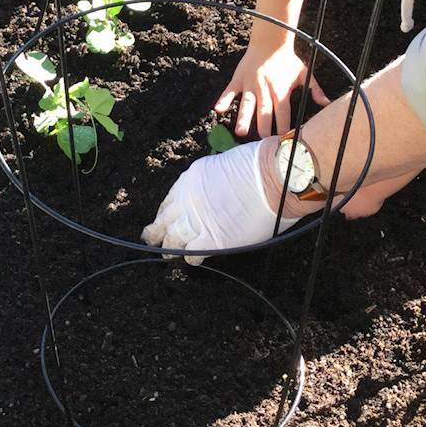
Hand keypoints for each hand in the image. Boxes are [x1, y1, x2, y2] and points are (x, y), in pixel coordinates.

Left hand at [142, 139, 307, 263]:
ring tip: (166, 254)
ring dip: (168, 248)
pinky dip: (190, 258)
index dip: (166, 211)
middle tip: (150, 237)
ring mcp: (198, 220)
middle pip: (165, 219)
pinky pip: (193, 253)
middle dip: (156, 230)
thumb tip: (211, 194)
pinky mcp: (213, 239)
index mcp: (190, 179)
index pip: (170, 199)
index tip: (163, 217)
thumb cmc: (258, 167)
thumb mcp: (221, 166)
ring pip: (173, 238)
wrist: (275, 177)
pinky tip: (190, 261)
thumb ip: (210, 182)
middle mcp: (188, 199)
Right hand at [215, 42, 329, 136]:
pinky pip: (230, 91)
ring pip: (247, 104)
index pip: (283, 113)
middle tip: (262, 143)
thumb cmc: (287, 59)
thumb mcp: (304, 72)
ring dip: (244, 118)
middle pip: (265, 112)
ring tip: (241, 132)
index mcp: (281, 89)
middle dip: (264, 128)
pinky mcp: (239, 79)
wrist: (270, 40)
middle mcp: (265, 89)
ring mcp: (250, 84)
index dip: (283, 127)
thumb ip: (315, 89)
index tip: (283, 141)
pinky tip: (218, 110)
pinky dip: (224, 99)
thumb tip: (327, 102)